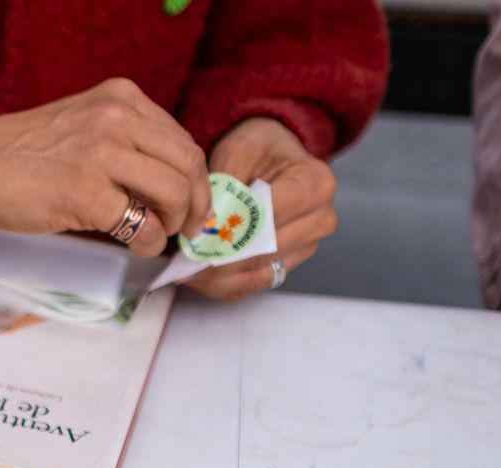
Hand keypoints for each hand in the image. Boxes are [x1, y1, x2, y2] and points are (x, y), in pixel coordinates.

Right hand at [0, 80, 211, 257]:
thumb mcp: (80, 125)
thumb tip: (164, 186)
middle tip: (188, 229)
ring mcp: (102, 154)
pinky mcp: (86, 192)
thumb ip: (121, 141)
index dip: (195, 178)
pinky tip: (134, 246)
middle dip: (196, 204)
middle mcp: (117, 118)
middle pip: (187, 165)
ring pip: (174, 193)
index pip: (181, 140)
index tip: (192, 204)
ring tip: (154, 236)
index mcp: (120, 98)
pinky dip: (147, 243)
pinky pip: (142, 225)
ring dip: (173, 224)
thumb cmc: (17, 154)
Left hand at [187, 117, 337, 300]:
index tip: (194, 238)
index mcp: (315, 184)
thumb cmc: (257, 149)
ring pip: (256, 275)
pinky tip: (198, 275)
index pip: (268, 218)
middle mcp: (320, 219)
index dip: (230, 231)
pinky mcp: (288, 264)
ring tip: (183, 269)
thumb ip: (225, 184)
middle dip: (219, 259)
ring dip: (216, 278)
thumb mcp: (238, 150)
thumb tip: (208, 226)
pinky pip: (252, 285)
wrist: (272, 158)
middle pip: (264, 252)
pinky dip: (223, 284)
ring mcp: (307, 246)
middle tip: (180, 261)